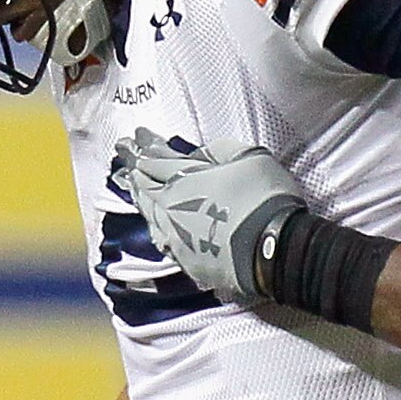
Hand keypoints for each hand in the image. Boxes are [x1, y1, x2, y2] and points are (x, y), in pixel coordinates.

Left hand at [112, 128, 306, 302]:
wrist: (276, 250)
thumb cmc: (265, 198)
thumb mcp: (250, 157)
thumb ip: (219, 150)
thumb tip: (197, 154)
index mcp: (182, 179)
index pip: (154, 158)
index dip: (144, 145)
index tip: (134, 136)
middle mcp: (170, 210)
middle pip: (144, 187)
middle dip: (134, 169)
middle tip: (124, 156)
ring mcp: (176, 239)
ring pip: (149, 215)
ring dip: (140, 198)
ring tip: (134, 187)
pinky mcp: (188, 263)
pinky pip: (163, 242)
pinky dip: (156, 228)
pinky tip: (156, 225)